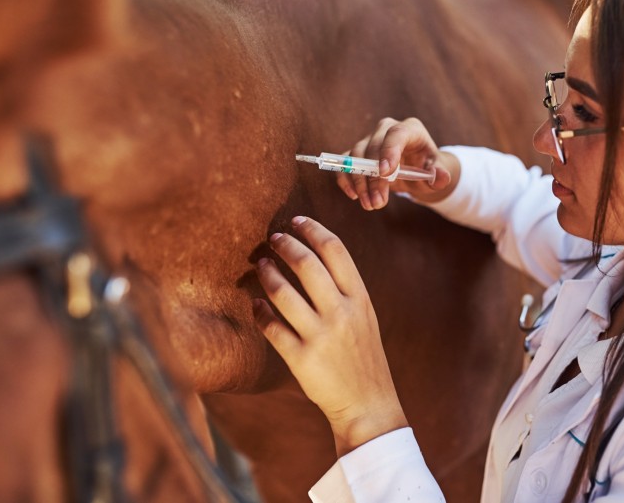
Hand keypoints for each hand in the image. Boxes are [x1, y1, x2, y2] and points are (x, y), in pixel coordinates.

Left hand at [252, 216, 406, 455]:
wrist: (368, 402)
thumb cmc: (362, 355)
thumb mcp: (365, 315)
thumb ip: (344, 288)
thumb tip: (313, 253)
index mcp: (359, 297)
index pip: (335, 249)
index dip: (313, 229)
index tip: (296, 221)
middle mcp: (341, 312)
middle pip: (307, 264)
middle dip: (285, 244)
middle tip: (272, 238)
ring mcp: (321, 336)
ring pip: (283, 292)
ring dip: (266, 273)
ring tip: (260, 265)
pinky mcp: (301, 358)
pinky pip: (271, 327)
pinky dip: (259, 311)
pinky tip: (255, 304)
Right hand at [337, 117, 459, 209]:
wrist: (415, 169)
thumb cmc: (427, 167)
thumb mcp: (437, 172)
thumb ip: (440, 175)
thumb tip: (441, 177)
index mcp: (410, 129)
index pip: (397, 133)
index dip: (389, 151)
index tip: (384, 173)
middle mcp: (387, 129)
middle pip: (374, 148)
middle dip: (374, 178)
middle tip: (378, 202)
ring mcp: (370, 139)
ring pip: (357, 156)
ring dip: (361, 183)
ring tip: (370, 204)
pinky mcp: (358, 151)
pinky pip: (345, 162)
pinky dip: (346, 178)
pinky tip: (354, 196)